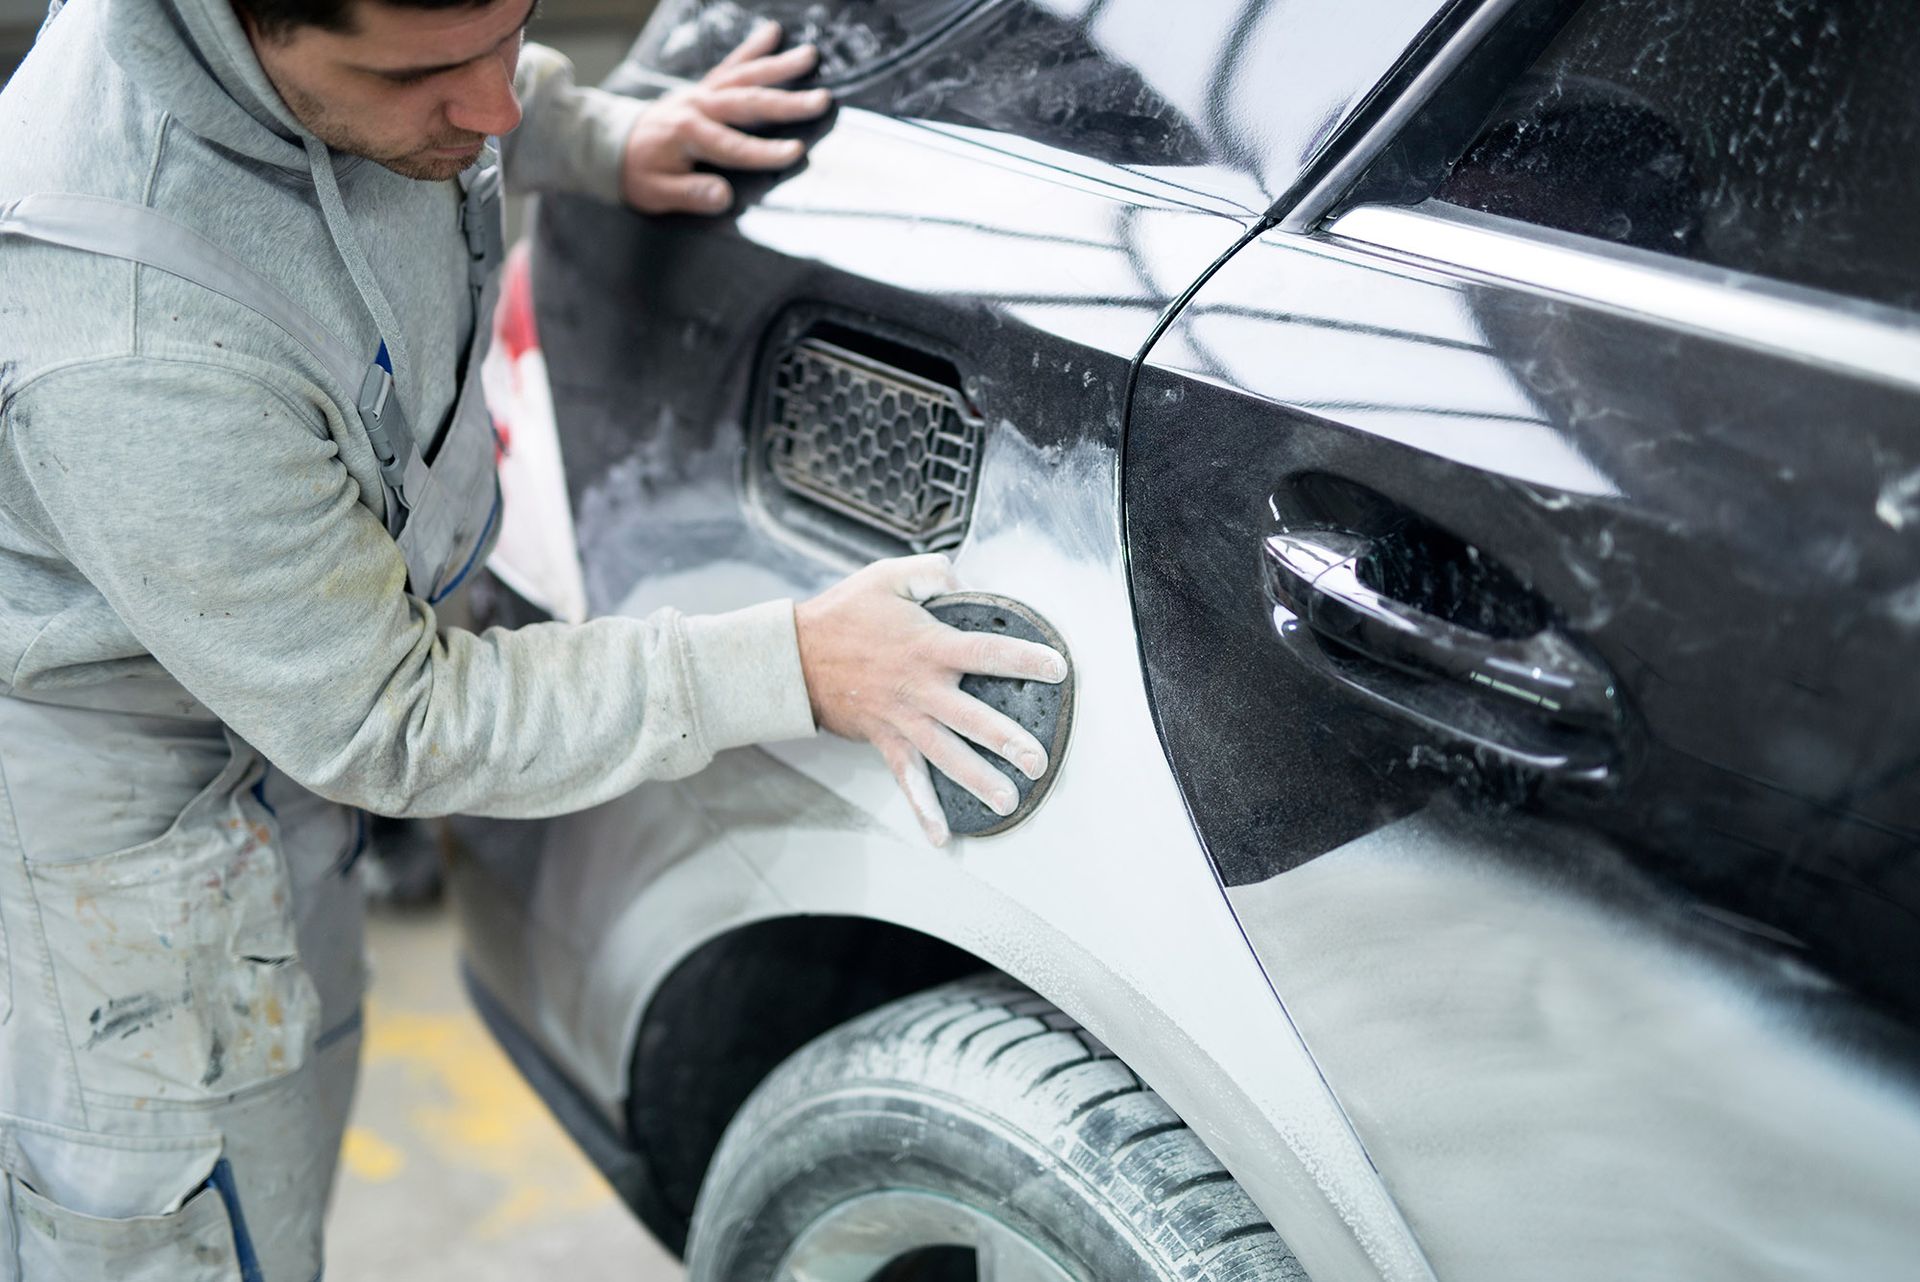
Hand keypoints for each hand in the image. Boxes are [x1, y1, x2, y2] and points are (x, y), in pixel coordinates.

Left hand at [620, 20, 831, 214]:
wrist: (611, 146)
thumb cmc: (637, 173)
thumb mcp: (656, 193)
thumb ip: (690, 195)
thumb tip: (723, 197)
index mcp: (686, 134)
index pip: (733, 146)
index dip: (765, 152)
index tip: (796, 153)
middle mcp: (696, 106)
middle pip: (746, 103)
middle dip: (786, 103)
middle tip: (820, 100)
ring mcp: (700, 93)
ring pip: (743, 76)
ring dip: (778, 66)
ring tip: (809, 56)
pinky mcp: (703, 87)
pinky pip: (730, 65)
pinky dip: (751, 49)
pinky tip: (772, 33)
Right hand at [795, 555, 1070, 847]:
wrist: (792, 657)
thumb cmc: (844, 614)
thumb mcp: (886, 576)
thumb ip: (930, 573)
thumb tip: (962, 577)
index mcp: (928, 645)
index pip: (985, 652)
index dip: (1022, 660)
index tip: (1057, 668)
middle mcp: (920, 688)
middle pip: (971, 718)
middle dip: (1006, 740)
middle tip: (1037, 760)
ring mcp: (902, 719)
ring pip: (946, 754)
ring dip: (977, 779)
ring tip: (1008, 801)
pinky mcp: (884, 741)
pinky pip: (906, 778)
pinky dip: (922, 807)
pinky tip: (941, 835)